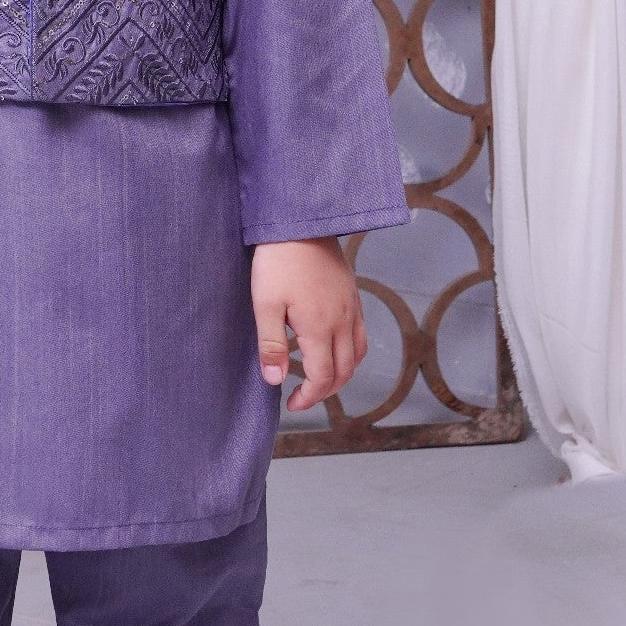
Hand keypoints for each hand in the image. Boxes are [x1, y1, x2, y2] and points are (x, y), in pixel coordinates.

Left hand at [250, 237, 366, 413]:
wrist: (301, 222)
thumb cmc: (279, 262)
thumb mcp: (265, 304)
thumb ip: (271, 345)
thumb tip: (274, 380)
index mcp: (320, 328)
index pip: (323, 378)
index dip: (309, 397)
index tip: (291, 404)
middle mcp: (343, 321)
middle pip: (345, 371)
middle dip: (326, 391)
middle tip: (302, 397)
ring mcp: (351, 307)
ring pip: (357, 354)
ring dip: (341, 374)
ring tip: (319, 379)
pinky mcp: (352, 295)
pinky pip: (360, 334)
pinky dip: (350, 352)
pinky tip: (331, 348)